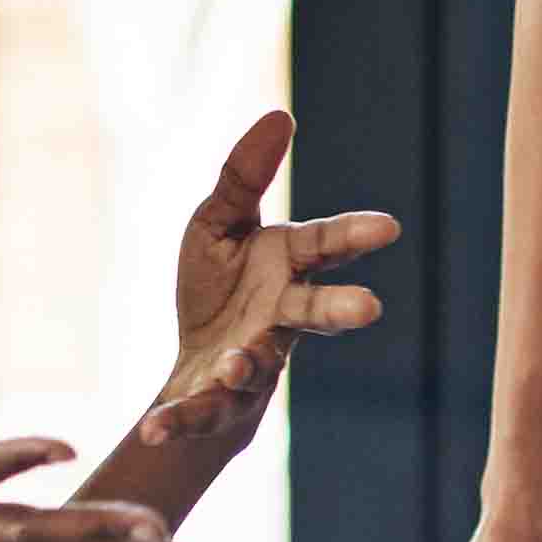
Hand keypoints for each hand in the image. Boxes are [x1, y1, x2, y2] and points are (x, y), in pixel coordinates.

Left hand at [139, 110, 399, 452]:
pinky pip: (201, 410)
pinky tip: (152, 428)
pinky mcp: (218, 399)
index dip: (354, 235)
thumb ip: (243, 177)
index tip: (388, 227)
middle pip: (314, 312)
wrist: (197, 365)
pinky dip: (180, 420)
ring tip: (234, 362)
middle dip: (339, 310)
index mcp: (286, 266)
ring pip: (258, 365)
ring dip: (247, 364)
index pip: (324, 246)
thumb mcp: (217, 224)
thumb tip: (282, 114)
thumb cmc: (217, 288)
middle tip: (369, 308)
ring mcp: (252, 360)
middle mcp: (279, 316)